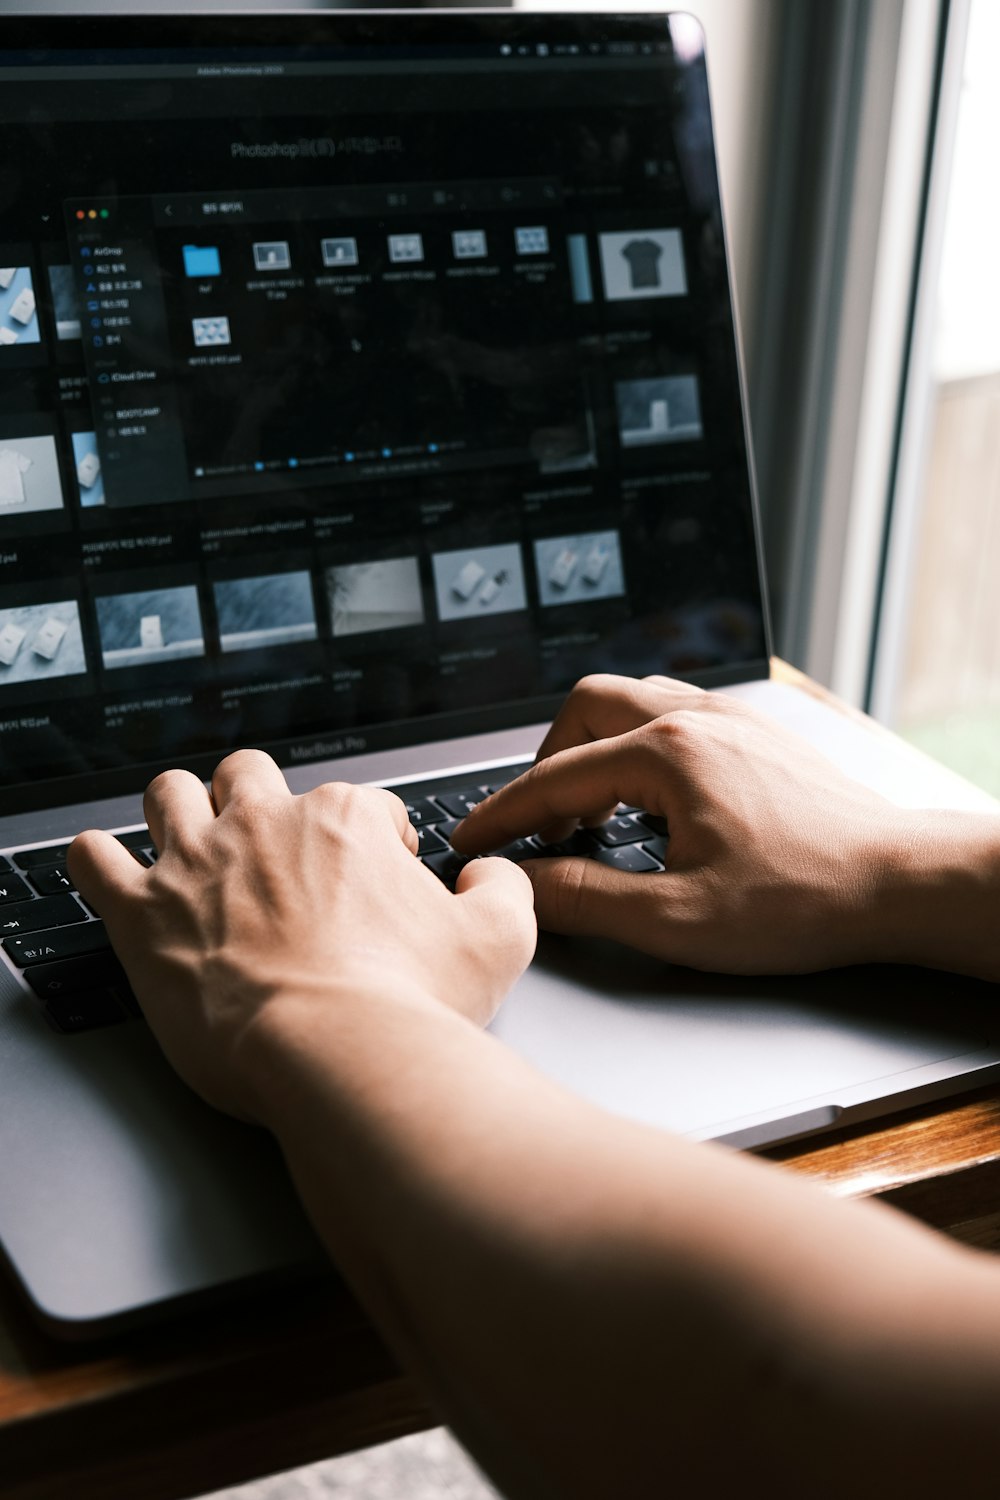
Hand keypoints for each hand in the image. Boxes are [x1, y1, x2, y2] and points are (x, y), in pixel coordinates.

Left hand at [67, 750, 534, 1122]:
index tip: (372, 882)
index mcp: (346, 823)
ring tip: (185, 833)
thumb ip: (503, 890)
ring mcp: (199, 863)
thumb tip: (489, 874)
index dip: (370, 844)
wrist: (339, 1053)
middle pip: (252, 778)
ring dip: (178, 807)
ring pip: (171, 794)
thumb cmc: (411, 1004)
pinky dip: (95, 856)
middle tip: (270, 845)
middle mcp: (267, 825)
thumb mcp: (499, 940)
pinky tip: (103, 862)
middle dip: (262, 800)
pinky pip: (94, 860)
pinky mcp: (143, 914)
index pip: (359, 806)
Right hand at [451, 673, 916, 975]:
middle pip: (585, 709)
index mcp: (669, 753)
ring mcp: (730, 720)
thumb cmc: (804, 900)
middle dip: (546, 764)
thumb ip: (585, 897)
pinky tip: (648, 798)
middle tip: (536, 825)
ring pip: (631, 701)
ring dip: (592, 749)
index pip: (555, 777)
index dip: (502, 813)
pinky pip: (673, 712)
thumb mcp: (677, 918)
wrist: (899, 883)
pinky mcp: (755, 735)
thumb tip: (520, 883)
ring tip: (587, 812)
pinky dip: (636, 746)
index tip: (469, 838)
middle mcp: (697, 718)